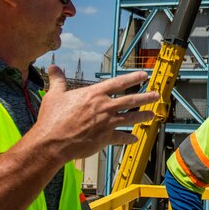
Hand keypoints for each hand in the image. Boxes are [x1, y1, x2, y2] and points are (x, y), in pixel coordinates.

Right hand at [30, 68, 157, 164]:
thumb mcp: (54, 95)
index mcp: (94, 94)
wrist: (52, 142)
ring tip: (152, 114)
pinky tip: (135, 138)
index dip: (133, 78)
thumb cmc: (52, 119)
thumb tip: (53, 67)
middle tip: (156, 95)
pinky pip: (121, 137)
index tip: (144, 75)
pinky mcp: (105, 138)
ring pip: (130, 118)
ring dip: (143, 116)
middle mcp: (104, 107)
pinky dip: (129, 138)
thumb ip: (58, 80)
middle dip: (146, 97)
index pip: (118, 83)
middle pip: (130, 100)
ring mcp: (107, 123)